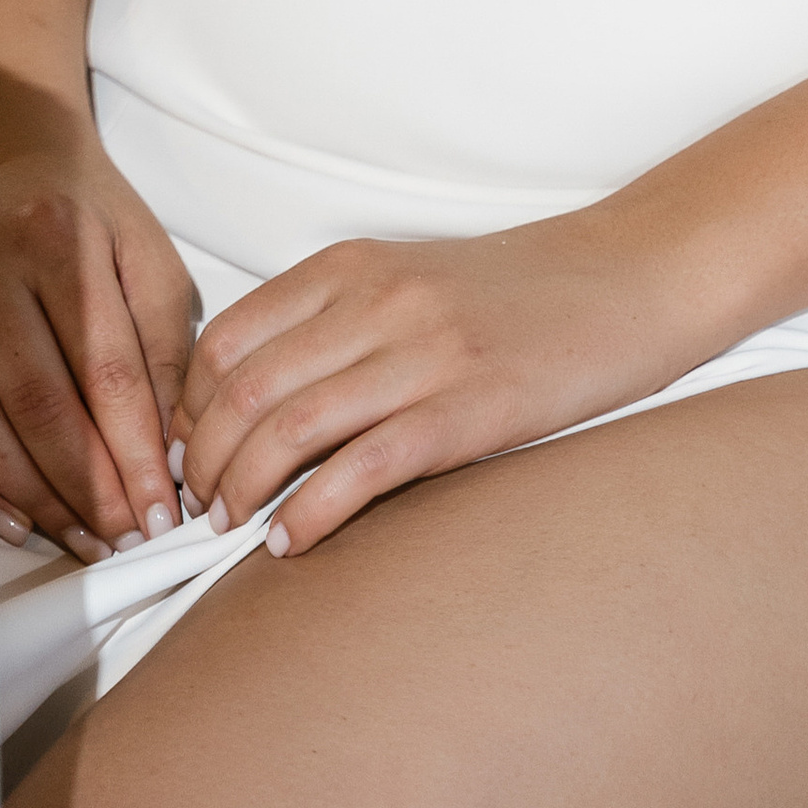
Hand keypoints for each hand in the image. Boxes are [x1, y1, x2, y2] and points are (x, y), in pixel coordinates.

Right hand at [0, 99, 199, 566]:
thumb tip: (167, 449)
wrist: (9, 155)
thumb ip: (164, 345)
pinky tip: (23, 521)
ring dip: (41, 497)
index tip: (163, 511)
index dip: (135, 450)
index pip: (105, 367)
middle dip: (89, 487)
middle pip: (41, 403)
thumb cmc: (90, 212)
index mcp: (58, 237)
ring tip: (89, 541)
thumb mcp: (146, 255)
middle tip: (127, 540)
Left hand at [170, 205, 696, 559]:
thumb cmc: (514, 292)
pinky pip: (366, 468)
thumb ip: (333, 322)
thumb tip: (250, 404)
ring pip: (291, 429)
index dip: (189, 408)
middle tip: (198, 508)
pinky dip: (313, 512)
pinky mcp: (469, 410)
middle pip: (244, 389)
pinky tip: (291, 541)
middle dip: (203, 461)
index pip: (228, 339)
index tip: (184, 454)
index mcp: (352, 265)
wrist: (623, 280)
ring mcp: (424, 354)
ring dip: (243, 492)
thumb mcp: (406, 279)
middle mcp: (377, 301)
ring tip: (233, 528)